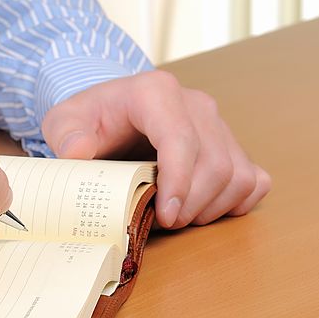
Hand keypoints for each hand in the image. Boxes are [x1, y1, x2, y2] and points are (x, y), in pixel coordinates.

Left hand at [41, 70, 270, 227]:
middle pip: (215, 163)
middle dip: (191, 205)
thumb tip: (78, 151)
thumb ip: (66, 134)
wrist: (109, 111)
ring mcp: (218, 123)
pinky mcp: (231, 143)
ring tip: (177, 218)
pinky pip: (254, 178)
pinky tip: (205, 209)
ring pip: (237, 174)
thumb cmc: (90, 119)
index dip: (179, 182)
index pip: (181, 139)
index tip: (166, 216)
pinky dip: (236, 202)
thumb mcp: (64, 121)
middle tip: (162, 224)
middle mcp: (196, 104)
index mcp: (156, 93)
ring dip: (211, 208)